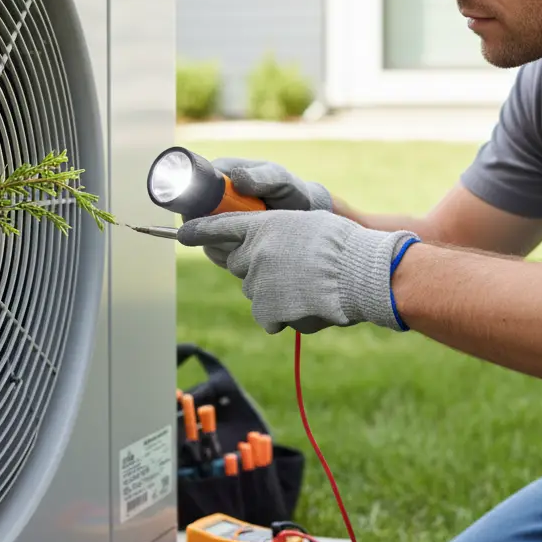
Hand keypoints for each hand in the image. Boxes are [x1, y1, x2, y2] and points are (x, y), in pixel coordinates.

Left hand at [177, 209, 418, 334]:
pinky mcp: (267, 312)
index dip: (198, 232)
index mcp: (262, 227)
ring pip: (256, 291)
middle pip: (238, 264)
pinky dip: (283, 315)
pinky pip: (268, 317)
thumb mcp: (305, 224)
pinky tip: (306, 306)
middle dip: (256, 267)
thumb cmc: (343, 245)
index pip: (218, 228)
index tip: (182, 235)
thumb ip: (277, 235)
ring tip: (307, 286)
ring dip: (274, 291)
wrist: (360, 274)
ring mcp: (258, 284)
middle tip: (288, 267)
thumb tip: (266, 251)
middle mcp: (253, 253)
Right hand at [190, 158, 331, 267]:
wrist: (304, 219)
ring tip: (249, 241)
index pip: (193, 183)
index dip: (196, 198)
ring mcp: (216, 221)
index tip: (211, 212)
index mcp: (222, 174)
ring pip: (201, 235)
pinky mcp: (220, 241)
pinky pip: (213, 251)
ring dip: (221, 242)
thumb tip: (237, 179)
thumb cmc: (292, 193)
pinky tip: (248, 251)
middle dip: (209, 225)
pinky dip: (228, 255)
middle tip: (235, 232)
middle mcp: (213, 198)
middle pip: (191, 214)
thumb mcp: (281, 181)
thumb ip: (264, 177)